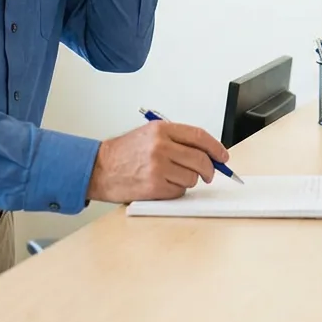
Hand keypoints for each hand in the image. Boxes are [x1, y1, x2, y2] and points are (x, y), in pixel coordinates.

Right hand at [86, 119, 228, 202]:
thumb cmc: (124, 153)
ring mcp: (158, 167)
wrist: (99, 168)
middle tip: (209, 173)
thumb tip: (207, 151)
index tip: (223, 156)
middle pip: (201, 159)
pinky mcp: (154, 186)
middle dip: (209, 169)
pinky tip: (163, 185)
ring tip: (173, 176)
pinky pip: (179, 191)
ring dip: (189, 180)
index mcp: (161, 130)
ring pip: (192, 178)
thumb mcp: (149, 134)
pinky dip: (176, 190)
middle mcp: (160, 146)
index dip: (216, 147)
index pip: (199, 136)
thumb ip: (177, 139)